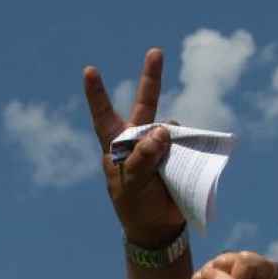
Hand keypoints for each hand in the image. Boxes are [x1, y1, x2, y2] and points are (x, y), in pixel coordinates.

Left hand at [83, 48, 185, 247]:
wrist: (159, 227)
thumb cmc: (135, 207)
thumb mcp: (131, 186)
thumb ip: (142, 159)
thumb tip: (162, 128)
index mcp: (116, 146)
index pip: (104, 116)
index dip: (97, 94)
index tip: (89, 70)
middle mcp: (138, 139)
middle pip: (145, 104)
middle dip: (151, 78)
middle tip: (155, 52)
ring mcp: (160, 143)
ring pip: (169, 126)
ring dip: (171, 140)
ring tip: (164, 173)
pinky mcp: (179, 152)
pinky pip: (186, 141)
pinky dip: (188, 148)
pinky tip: (182, 166)